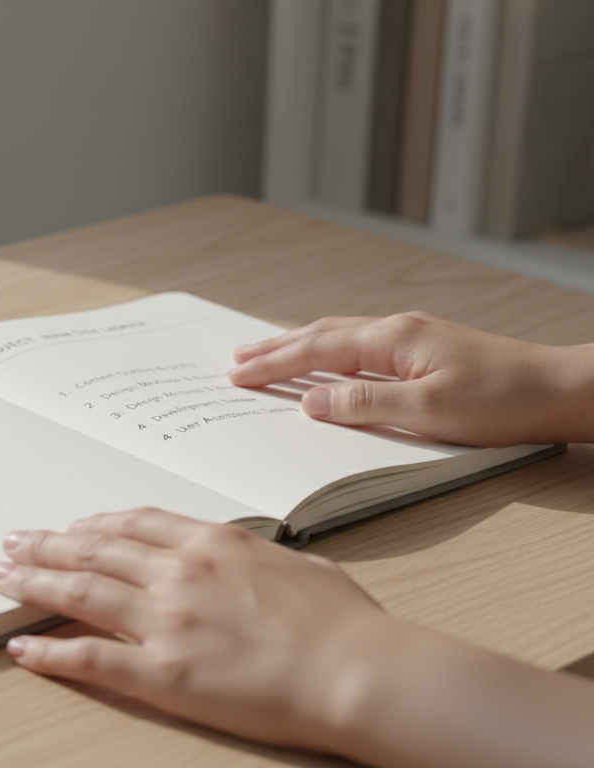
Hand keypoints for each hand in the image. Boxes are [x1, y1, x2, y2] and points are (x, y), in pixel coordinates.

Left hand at [0, 507, 397, 752]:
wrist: (359, 672)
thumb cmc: (345, 625)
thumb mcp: (300, 565)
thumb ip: (257, 557)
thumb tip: (247, 557)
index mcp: (213, 543)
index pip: (135, 523)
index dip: (94, 524)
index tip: (71, 525)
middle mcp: (179, 572)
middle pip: (94, 549)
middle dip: (47, 544)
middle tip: (13, 541)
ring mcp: (165, 619)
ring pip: (80, 590)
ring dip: (33, 581)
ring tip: (2, 576)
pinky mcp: (160, 671)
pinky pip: (88, 656)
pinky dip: (48, 651)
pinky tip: (21, 647)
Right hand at [227, 312, 593, 445]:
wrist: (559, 390)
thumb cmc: (504, 403)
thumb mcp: (428, 413)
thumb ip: (364, 405)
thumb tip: (312, 401)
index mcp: (393, 340)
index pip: (316, 351)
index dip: (273, 364)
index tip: (237, 373)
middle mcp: (398, 331)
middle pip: (320, 334)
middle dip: (274, 348)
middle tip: (235, 358)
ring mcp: (412, 337)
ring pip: (338, 335)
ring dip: (297, 345)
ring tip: (265, 354)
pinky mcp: (424, 349)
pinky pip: (358, 343)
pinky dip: (326, 349)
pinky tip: (323, 357)